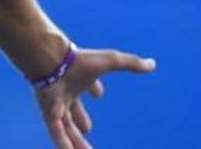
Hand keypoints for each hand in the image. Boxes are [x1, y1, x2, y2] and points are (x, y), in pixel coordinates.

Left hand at [35, 47, 155, 148]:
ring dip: (76, 141)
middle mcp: (65, 91)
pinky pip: (56, 134)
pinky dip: (63, 144)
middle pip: (74, 110)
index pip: (87, 86)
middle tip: (87, 130)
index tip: (99, 94)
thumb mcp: (110, 61)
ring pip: (66, 128)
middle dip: (81, 121)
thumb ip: (130, 63)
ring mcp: (56, 103)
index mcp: (78, 79)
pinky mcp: (49, 113)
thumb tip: (152, 64)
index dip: (93, 88)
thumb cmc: (80, 60)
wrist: (53, 61)